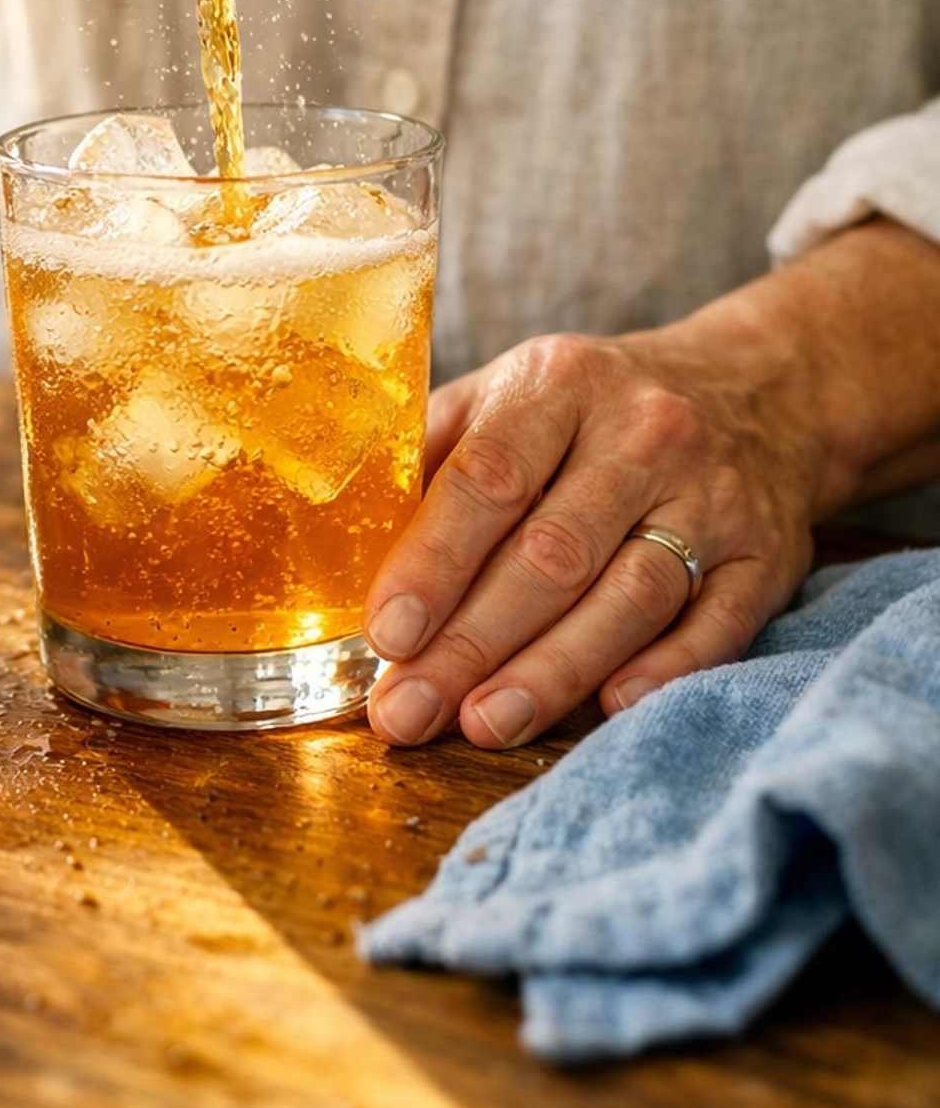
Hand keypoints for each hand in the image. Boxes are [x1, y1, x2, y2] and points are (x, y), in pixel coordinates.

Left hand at [364, 216, 939, 747]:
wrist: (758, 389)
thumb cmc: (595, 408)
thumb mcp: (512, 392)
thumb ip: (436, 454)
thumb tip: (341, 540)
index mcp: (561, 383)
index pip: (491, 476)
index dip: (434, 559)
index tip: (386, 631)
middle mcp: (644, 434)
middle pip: (552, 552)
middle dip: (472, 642)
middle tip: (406, 711)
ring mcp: (713, 496)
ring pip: (629, 595)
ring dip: (551, 672)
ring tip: (480, 724)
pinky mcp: (765, 555)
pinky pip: (715, 623)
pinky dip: (662, 669)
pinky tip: (606, 709)